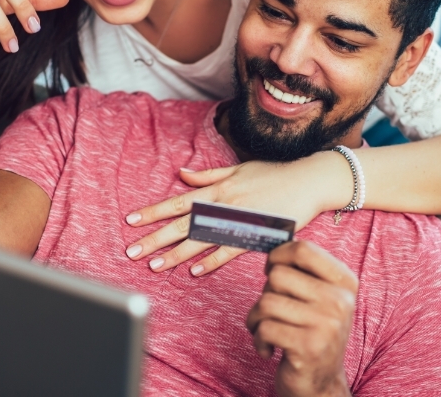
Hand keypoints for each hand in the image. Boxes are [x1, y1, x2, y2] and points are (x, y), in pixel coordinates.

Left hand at [123, 152, 350, 274]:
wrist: (308, 181)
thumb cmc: (273, 174)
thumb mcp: (238, 168)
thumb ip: (208, 176)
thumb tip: (182, 173)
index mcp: (217, 189)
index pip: (177, 202)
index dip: (153, 211)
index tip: (132, 220)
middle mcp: (223, 204)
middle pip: (182, 224)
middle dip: (155, 238)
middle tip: (132, 251)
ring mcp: (238, 221)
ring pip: (200, 240)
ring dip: (176, 253)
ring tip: (155, 266)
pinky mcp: (255, 234)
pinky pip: (228, 250)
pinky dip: (211, 261)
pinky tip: (193, 271)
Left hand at [247, 241, 355, 396]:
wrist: (321, 385)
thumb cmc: (312, 335)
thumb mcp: (319, 299)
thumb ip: (303, 272)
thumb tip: (272, 245)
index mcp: (345, 282)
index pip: (303, 249)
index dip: (278, 256)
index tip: (271, 271)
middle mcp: (340, 300)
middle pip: (278, 276)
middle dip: (264, 294)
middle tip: (273, 312)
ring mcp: (327, 324)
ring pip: (266, 302)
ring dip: (256, 319)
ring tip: (266, 332)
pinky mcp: (309, 346)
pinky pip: (264, 328)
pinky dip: (258, 340)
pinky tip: (269, 350)